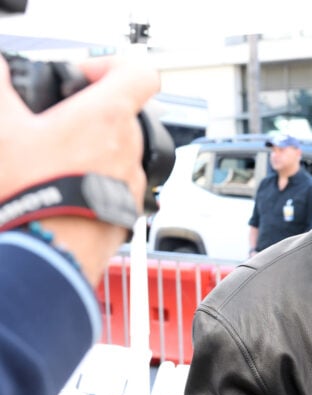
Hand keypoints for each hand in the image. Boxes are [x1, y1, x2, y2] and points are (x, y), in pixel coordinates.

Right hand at [0, 56, 159, 284]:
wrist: (47, 255)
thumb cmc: (31, 194)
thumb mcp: (3, 129)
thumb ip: (2, 88)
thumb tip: (2, 67)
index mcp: (107, 118)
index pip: (139, 73)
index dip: (111, 65)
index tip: (83, 75)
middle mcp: (130, 149)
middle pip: (125, 114)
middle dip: (92, 112)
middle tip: (58, 121)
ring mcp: (133, 183)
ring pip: (122, 152)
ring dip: (95, 148)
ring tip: (56, 158)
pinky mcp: (129, 212)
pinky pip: (118, 185)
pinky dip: (97, 180)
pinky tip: (65, 186)